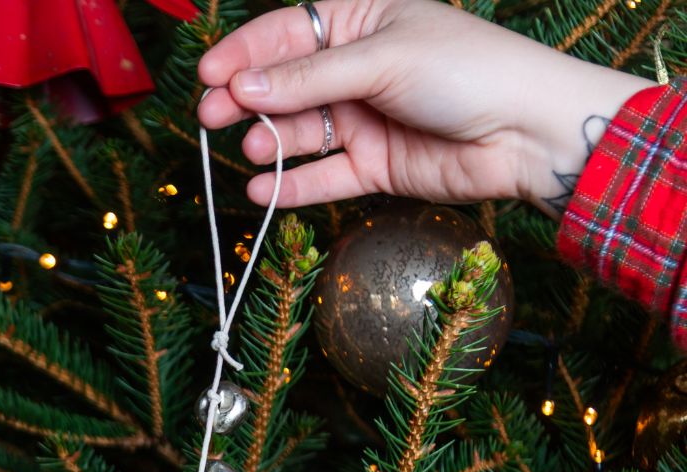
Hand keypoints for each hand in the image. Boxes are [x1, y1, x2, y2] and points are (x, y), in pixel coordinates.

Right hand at [197, 0, 654, 216]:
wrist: (524, 132)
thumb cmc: (465, 70)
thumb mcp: (382, 58)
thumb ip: (310, 78)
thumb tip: (243, 88)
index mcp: (360, 20)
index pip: (286, 34)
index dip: (244, 56)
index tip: (208, 77)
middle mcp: (355, 69)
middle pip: (284, 87)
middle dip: (246, 103)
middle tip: (211, 120)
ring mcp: (362, 119)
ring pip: (300, 133)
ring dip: (271, 144)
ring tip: (255, 154)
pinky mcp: (373, 166)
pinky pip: (322, 176)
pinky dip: (293, 185)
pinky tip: (264, 191)